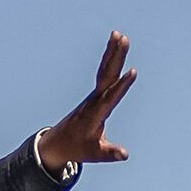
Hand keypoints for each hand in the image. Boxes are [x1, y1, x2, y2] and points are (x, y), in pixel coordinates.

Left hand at [30, 31, 136, 173]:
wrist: (58, 143)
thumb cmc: (77, 148)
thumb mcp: (94, 154)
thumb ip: (109, 154)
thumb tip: (124, 155)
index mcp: (95, 113)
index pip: (111, 97)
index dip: (122, 85)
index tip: (132, 72)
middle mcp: (94, 100)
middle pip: (106, 75)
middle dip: (115, 57)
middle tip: (122, 38)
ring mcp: (94, 95)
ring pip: (104, 71)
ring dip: (112, 52)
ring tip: (119, 34)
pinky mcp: (95, 94)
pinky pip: (103, 73)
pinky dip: (109, 60)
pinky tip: (115, 46)